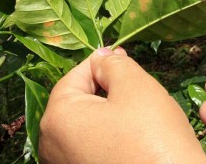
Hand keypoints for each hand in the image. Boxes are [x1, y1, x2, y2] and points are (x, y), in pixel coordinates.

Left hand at [39, 47, 205, 163]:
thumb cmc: (153, 137)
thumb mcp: (136, 86)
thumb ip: (113, 64)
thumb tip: (100, 59)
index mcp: (57, 119)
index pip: (74, 76)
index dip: (100, 62)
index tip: (123, 57)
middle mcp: (52, 146)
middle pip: (78, 102)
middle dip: (106, 89)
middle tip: (136, 85)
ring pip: (88, 126)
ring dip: (110, 114)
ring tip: (141, 114)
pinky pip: (94, 148)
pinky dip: (111, 137)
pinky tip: (137, 138)